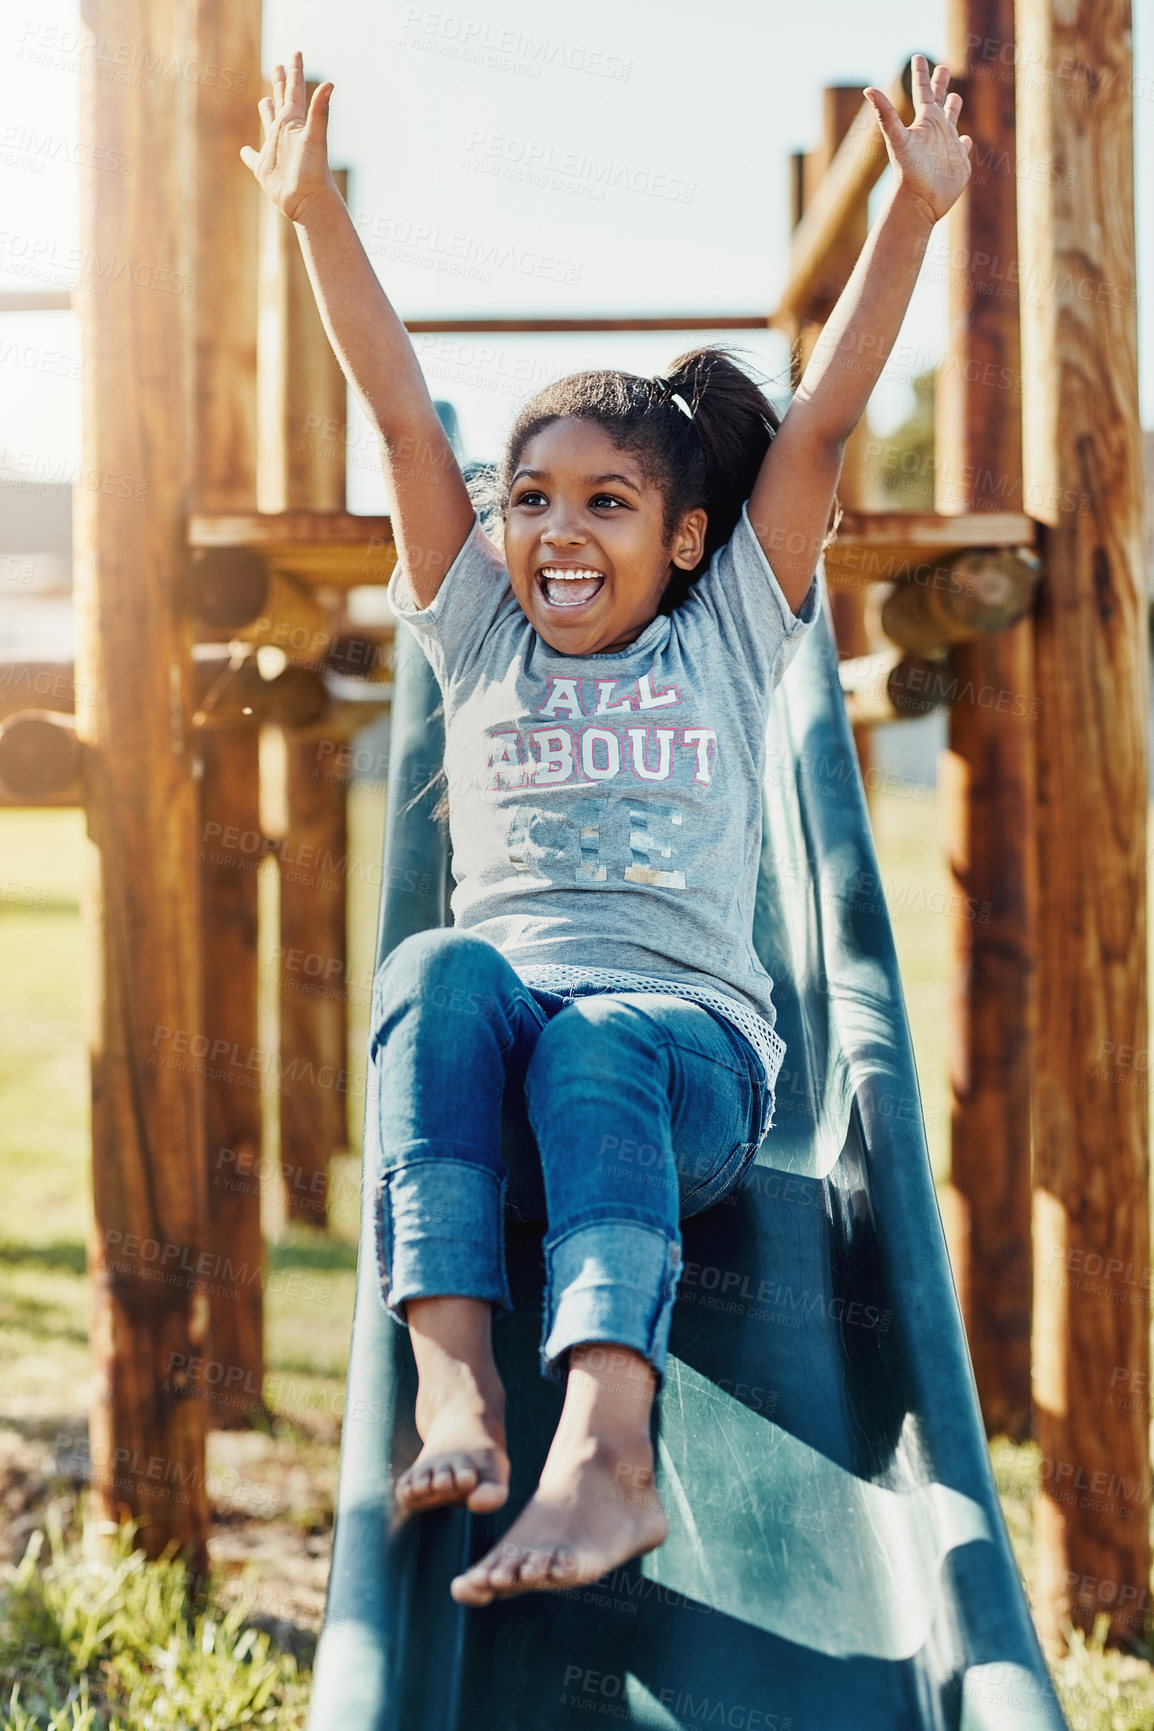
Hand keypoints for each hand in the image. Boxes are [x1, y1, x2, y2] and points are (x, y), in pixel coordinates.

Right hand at [239, 50, 336, 224]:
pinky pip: (254, 159)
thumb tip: (331, 83)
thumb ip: (320, 110)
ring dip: (267, 110)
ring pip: (268, 124)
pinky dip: (249, 154)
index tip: (296, 52)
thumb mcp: (314, 136)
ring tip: (266, 100)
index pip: (295, 90)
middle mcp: (285, 132)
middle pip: (281, 101)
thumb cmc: (313, 171)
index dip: (295, 71)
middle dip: (280, 82)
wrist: (309, 202)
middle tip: (278, 66)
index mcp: (294, 122)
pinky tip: (246, 151)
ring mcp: (275, 150)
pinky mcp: (265, 169)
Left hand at [863, 54, 971, 225]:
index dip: (921, 73)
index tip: (918, 57)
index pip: (922, 91)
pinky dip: (965, 143)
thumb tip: (868, 89)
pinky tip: (965, 140)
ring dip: (953, 108)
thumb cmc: (908, 172)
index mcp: (924, 122)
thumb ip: (886, 114)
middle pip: (938, 101)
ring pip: (952, 121)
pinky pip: (963, 148)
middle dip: (940, 84)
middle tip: (943, 66)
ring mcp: (947, 146)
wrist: (919, 202)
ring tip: (954, 97)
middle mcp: (936, 131)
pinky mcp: (959, 162)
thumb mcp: (897, 138)